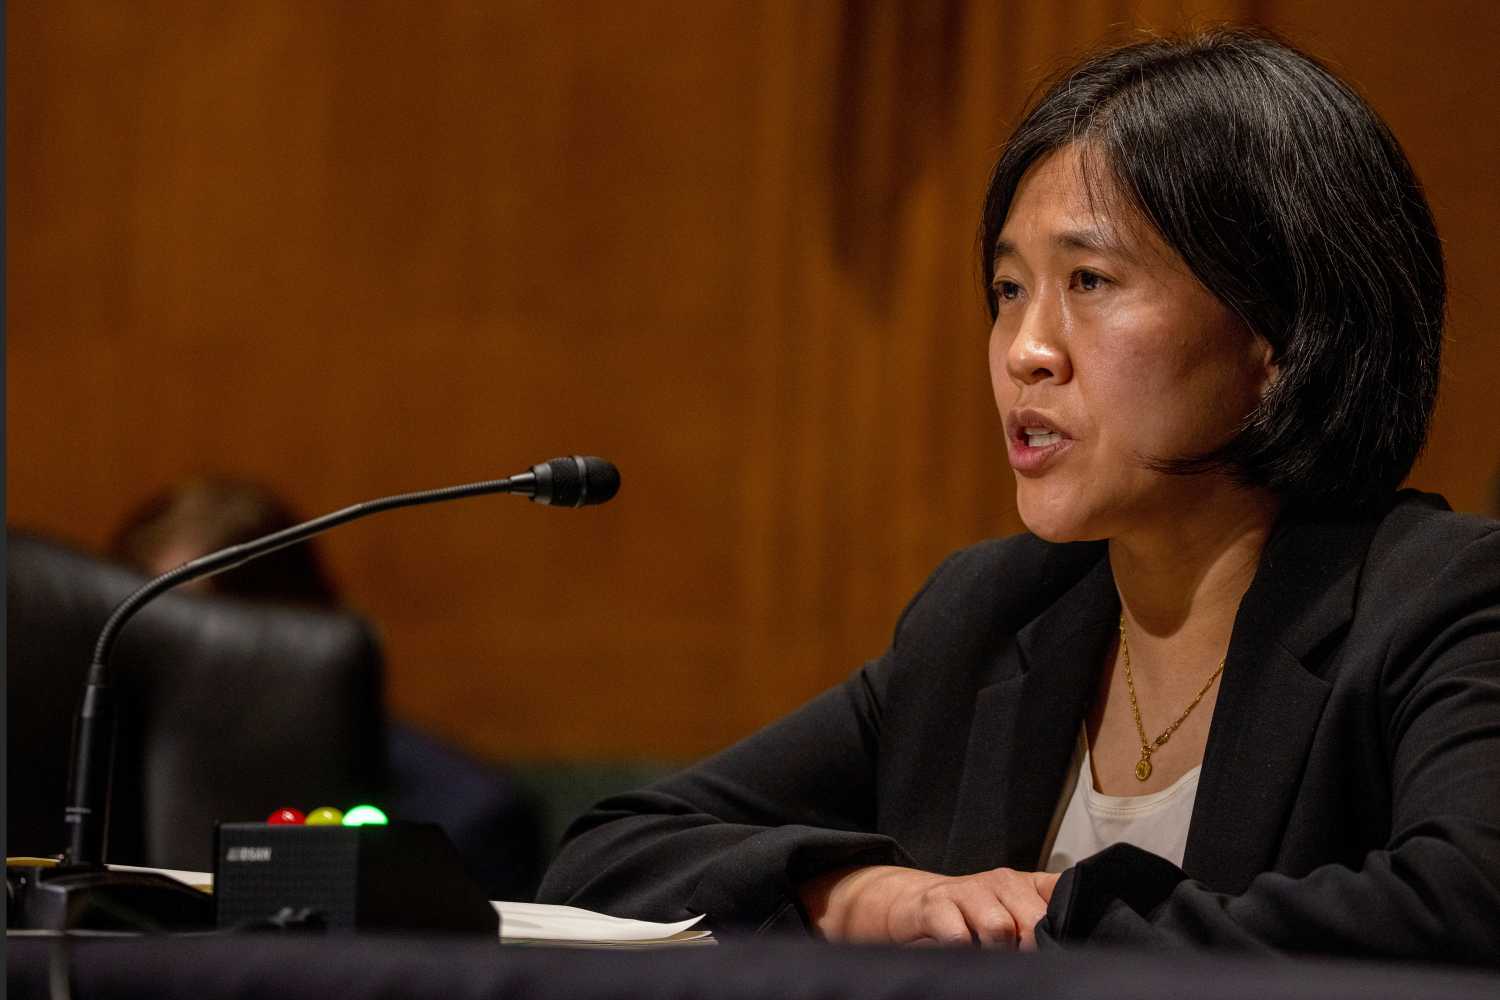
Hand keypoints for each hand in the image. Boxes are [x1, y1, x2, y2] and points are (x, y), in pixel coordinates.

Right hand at [799, 865, 1060, 949]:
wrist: (914, 906)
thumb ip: (1037, 920)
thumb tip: (1067, 946)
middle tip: (1021, 962)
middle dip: (1031, 949)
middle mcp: (1000, 881)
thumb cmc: (971, 916)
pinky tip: (963, 954)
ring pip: (1000, 929)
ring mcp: (967, 891)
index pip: (1060, 890)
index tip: (1061, 945)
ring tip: (988, 957)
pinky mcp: (936, 906)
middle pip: (1034, 920)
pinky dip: (964, 953)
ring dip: (997, 953)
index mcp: (1025, 882)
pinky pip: (958, 936)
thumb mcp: (1009, 912)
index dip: (1065, 921)